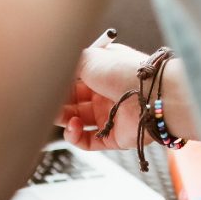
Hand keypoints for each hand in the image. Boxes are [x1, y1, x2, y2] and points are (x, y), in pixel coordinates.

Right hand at [58, 44, 198, 150]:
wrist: (152, 95)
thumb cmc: (125, 72)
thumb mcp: (89, 58)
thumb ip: (68, 64)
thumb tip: (52, 71)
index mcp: (103, 71)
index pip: (74, 79)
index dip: (60, 83)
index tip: (48, 86)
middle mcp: (107, 92)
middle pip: (73, 101)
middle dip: (58, 103)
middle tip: (48, 104)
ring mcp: (111, 115)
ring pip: (78, 121)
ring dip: (65, 120)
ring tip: (62, 117)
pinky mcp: (114, 137)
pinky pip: (88, 141)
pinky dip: (76, 137)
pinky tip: (74, 127)